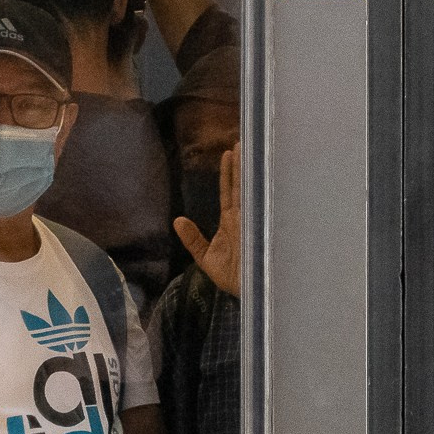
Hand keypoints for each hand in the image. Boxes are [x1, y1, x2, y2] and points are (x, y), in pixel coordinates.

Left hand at [173, 142, 241, 296]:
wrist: (251, 292)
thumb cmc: (233, 278)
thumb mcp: (206, 259)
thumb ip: (193, 239)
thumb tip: (178, 221)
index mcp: (230, 222)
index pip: (228, 192)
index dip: (227, 173)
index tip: (228, 153)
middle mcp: (242, 217)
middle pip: (240, 184)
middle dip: (240, 164)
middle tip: (241, 141)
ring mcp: (250, 219)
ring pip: (247, 188)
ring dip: (246, 168)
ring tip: (245, 146)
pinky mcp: (256, 226)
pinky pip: (254, 202)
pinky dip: (254, 187)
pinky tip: (254, 172)